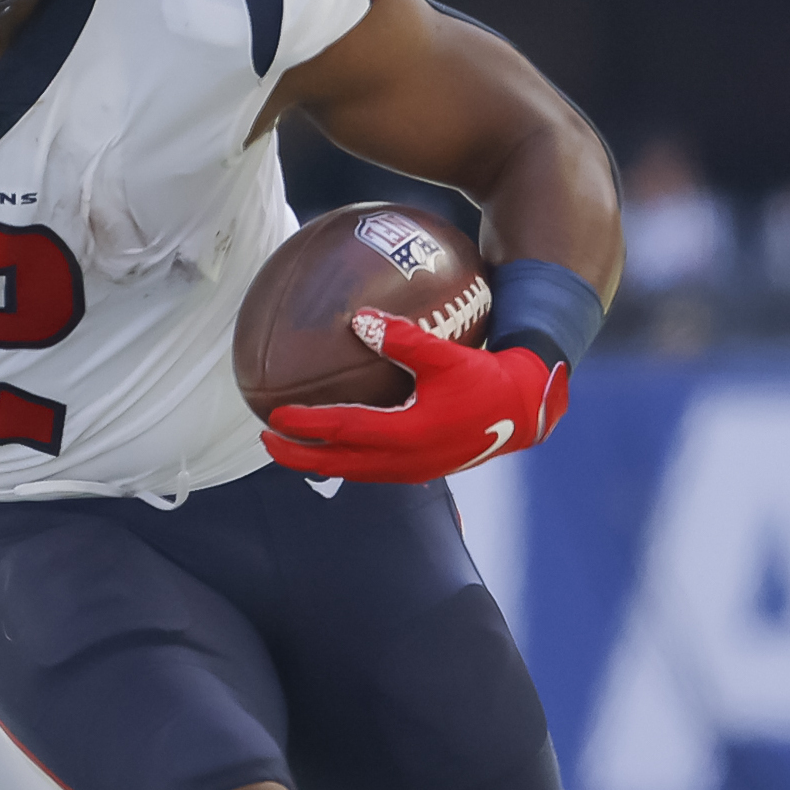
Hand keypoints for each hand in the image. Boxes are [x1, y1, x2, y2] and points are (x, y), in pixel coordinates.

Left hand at [262, 309, 569, 484]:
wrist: (523, 412)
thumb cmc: (485, 380)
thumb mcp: (446, 354)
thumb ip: (403, 338)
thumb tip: (359, 319)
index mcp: (408, 434)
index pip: (343, 431)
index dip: (305, 426)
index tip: (275, 415)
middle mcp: (406, 460)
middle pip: (338, 463)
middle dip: (298, 456)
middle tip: (266, 440)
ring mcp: (412, 470)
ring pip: (353, 471)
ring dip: (319, 460)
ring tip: (291, 447)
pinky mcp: (419, 468)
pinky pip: (370, 469)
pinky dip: (345, 458)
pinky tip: (335, 442)